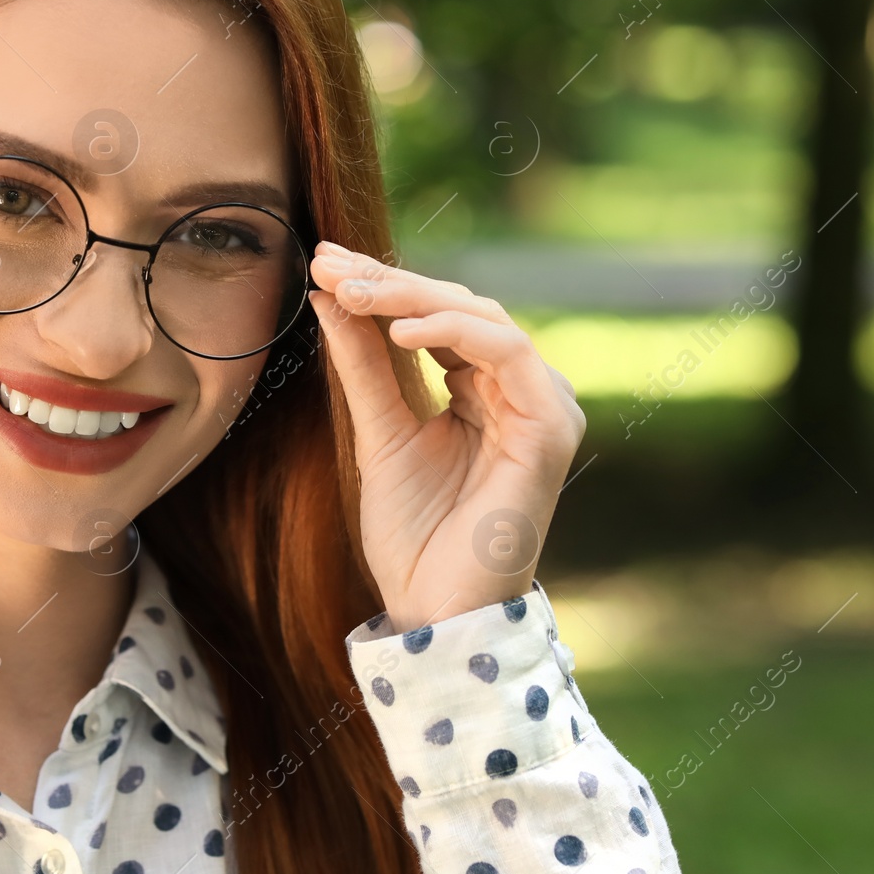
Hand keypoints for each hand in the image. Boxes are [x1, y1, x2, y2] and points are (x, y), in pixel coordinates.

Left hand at [306, 240, 586, 633]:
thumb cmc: (413, 536)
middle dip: (390, 281)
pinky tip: (402, 329)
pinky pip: (508, 354)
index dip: (381, 287)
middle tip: (330, 263)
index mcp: (484, 391)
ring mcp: (540, 407)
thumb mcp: (377, 432)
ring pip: (483, 318)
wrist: (436, 611)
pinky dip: (455, 331)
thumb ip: (362, 364)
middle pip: (458, 308)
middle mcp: (518, 392)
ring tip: (353, 291)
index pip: (436, 318)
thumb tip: (328, 294)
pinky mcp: (550, 429)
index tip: (322, 264)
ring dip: (414, 296)